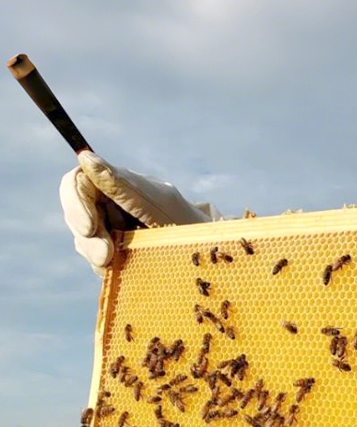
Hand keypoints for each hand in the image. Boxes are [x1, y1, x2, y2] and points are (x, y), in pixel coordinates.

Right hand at [59, 151, 216, 272]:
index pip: (78, 182)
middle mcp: (113, 205)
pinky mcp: (118, 255)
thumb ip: (123, 186)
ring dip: (96, 254)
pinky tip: (128, 269)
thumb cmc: (192, 226)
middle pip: (75, 213)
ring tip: (121, 263)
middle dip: (87, 237)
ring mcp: (113, 230)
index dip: (75, 202)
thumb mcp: (159, 205)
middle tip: (106, 257)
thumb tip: (86, 157)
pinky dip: (107, 268)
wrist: (212, 260)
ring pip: (83, 240)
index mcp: (121, 185)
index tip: (89, 228)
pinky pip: (97, 262)